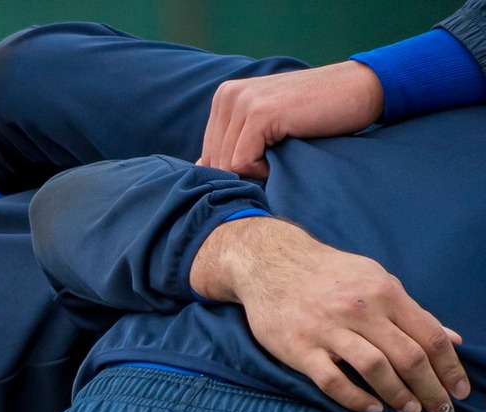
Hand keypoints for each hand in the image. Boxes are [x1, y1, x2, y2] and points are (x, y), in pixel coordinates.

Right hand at [192, 216, 469, 411]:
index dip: (450, 367)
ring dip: (398, 395)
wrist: (271, 264)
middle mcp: (360, 310)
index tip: (460, 391)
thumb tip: (453, 339)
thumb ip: (412, 312)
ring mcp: (328, 330)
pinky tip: (371, 408)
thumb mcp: (377, 281)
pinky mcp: (300, 348)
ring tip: (410, 411)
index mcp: (384, 292)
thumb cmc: (328, 274)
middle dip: (430, 388)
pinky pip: (332, 380)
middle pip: (408, 356)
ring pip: (375, 368)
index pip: (429, 335)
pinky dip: (355, 398)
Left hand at [200, 62, 384, 180]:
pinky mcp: (260, 113)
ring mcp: (242, 101)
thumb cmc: (316, 115)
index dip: (235, 169)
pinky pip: (242, 163)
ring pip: (226, 165)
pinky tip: (284, 154)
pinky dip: (262, 171)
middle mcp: (227, 95)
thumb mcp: (265, 127)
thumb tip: (198, 168)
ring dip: (254, 173)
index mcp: (224, 97)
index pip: (208, 154)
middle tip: (275, 162)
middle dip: (242, 174)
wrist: (359, 90)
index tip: (265, 160)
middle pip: (213, 161)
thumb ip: (232, 142)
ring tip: (281, 155)